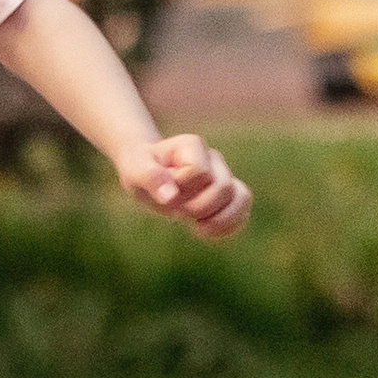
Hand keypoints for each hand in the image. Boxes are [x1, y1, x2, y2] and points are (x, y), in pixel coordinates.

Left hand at [115, 133, 250, 239]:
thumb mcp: (135, 169)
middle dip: (198, 207)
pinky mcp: (226, 194)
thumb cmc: (140, 166)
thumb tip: (170, 197)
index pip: (199, 171)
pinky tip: (206, 231)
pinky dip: (229, 225)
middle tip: (176, 211)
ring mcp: (223, 176)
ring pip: (242, 197)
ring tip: (197, 227)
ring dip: (219, 219)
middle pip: (223, 187)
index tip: (165, 190)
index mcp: (192, 146)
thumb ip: (151, 177)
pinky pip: (242, 208)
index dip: (182, 187)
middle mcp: (213, 159)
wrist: (146, 170)